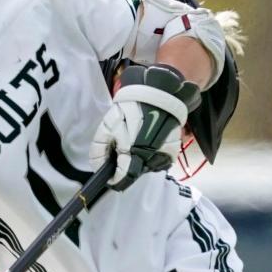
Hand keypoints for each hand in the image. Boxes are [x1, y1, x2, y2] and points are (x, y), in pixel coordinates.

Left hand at [89, 64, 200, 190]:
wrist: (160, 92)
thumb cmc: (131, 108)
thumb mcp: (108, 125)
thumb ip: (100, 149)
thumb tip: (98, 167)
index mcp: (133, 154)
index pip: (122, 178)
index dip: (114, 179)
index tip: (110, 176)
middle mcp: (150, 159)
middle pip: (135, 173)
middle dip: (126, 166)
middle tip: (123, 150)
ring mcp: (164, 156)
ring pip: (147, 167)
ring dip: (140, 160)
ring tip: (137, 141)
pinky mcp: (173, 151)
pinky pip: (159, 161)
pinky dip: (152, 155)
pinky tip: (149, 141)